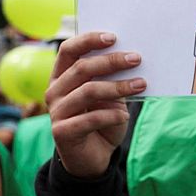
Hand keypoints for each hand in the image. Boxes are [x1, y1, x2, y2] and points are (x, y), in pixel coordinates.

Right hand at [46, 33, 144, 179]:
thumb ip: (113, 79)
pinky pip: (90, 118)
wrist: (93, 157)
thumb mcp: (110, 97)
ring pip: (88, 91)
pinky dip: (111, 114)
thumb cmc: (102, 121)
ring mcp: (56, 112)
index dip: (89, 40)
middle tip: (137, 59)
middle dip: (112, 61)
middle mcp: (54, 91)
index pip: (69, 50)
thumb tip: (133, 59)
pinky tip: (124, 114)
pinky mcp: (62, 132)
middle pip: (81, 68)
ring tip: (141, 85)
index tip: (113, 37)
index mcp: (62, 77)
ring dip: (118, 86)